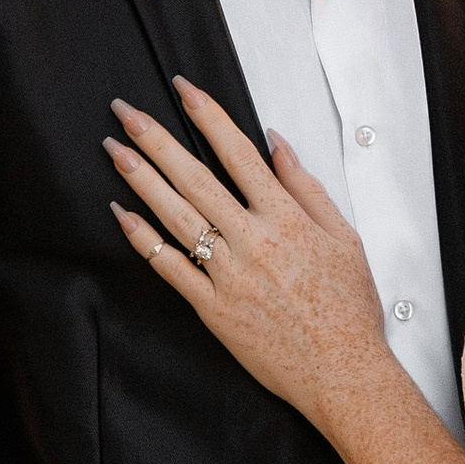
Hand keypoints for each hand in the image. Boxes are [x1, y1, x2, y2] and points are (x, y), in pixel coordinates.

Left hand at [106, 81, 391, 435]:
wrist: (344, 374)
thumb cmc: (350, 310)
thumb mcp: (344, 239)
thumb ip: (308, 188)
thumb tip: (277, 144)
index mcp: (287, 219)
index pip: (238, 153)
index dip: (207, 116)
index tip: (182, 89)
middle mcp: (253, 241)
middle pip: (195, 178)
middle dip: (156, 139)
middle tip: (125, 112)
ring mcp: (229, 276)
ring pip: (175, 216)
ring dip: (140, 179)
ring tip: (115, 150)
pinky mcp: (213, 309)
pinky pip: (170, 267)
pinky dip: (144, 239)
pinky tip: (123, 214)